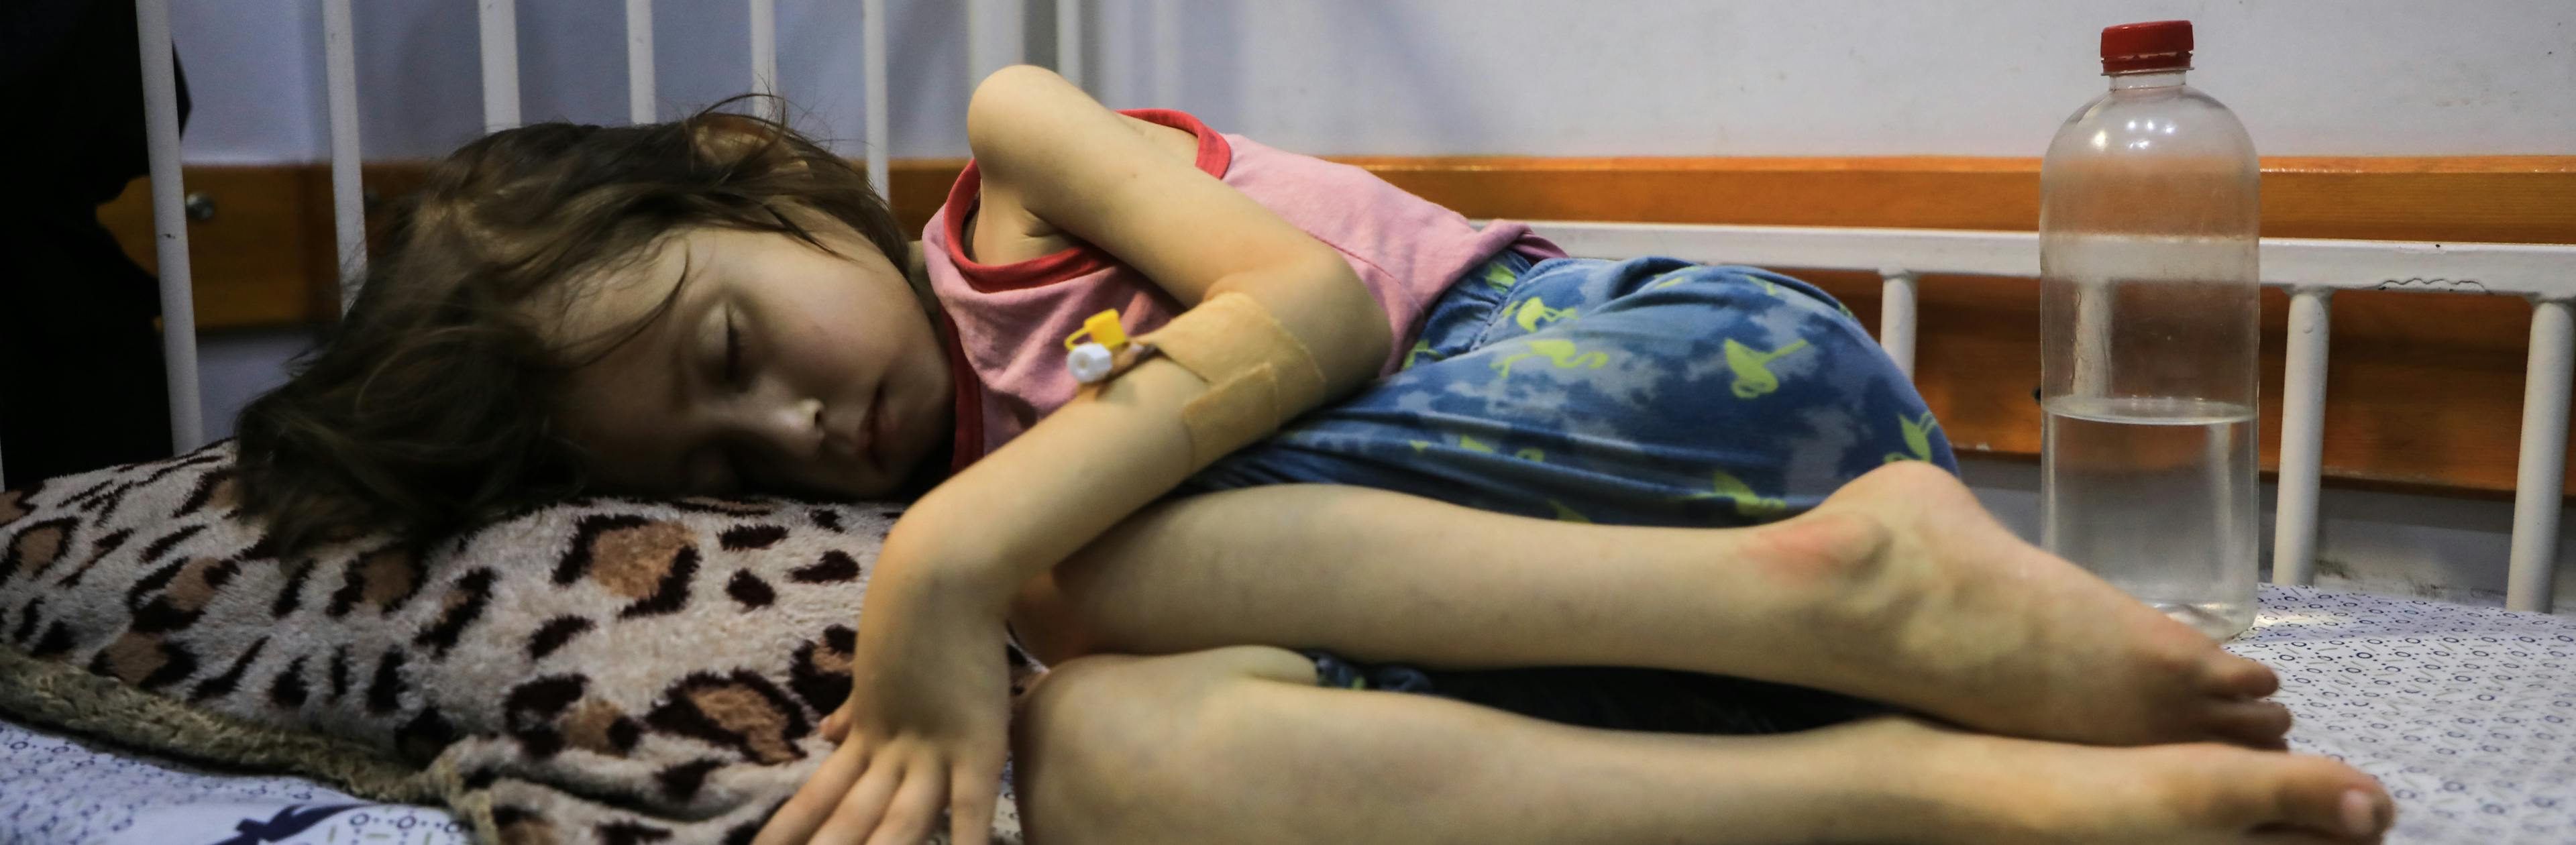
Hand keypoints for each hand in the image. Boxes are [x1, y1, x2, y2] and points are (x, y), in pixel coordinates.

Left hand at [756, 576, 1012, 844]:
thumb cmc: (917, 603)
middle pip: (848, 817)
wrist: (945, 565)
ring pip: (898, 822)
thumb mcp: (876, 667)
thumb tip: (827, 735)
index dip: (788, 829)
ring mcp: (931, 747)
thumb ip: (856, 709)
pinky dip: (967, 842)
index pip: (817, 795)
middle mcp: (890, 747)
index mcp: (866, 729)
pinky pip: (971, 805)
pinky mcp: (977, 740)